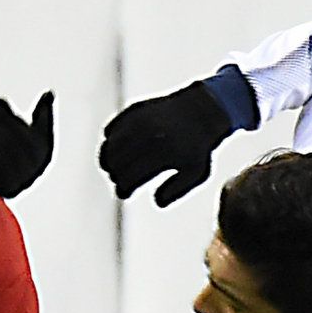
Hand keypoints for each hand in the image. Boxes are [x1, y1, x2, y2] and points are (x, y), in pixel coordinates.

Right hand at [98, 80, 234, 206]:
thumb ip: (176, 191)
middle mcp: (147, 135)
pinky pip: (110, 130)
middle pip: (115, 164)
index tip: (125, 193)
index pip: (129, 177)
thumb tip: (156, 201)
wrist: (203, 110)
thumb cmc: (198, 148)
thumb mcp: (196, 173)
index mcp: (162, 153)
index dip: (123, 189)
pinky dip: (109, 142)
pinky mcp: (133, 111)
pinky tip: (116, 150)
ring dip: (108, 161)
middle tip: (121, 182)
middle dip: (115, 176)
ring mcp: (139, 120)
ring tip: (116, 168)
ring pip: (108, 147)